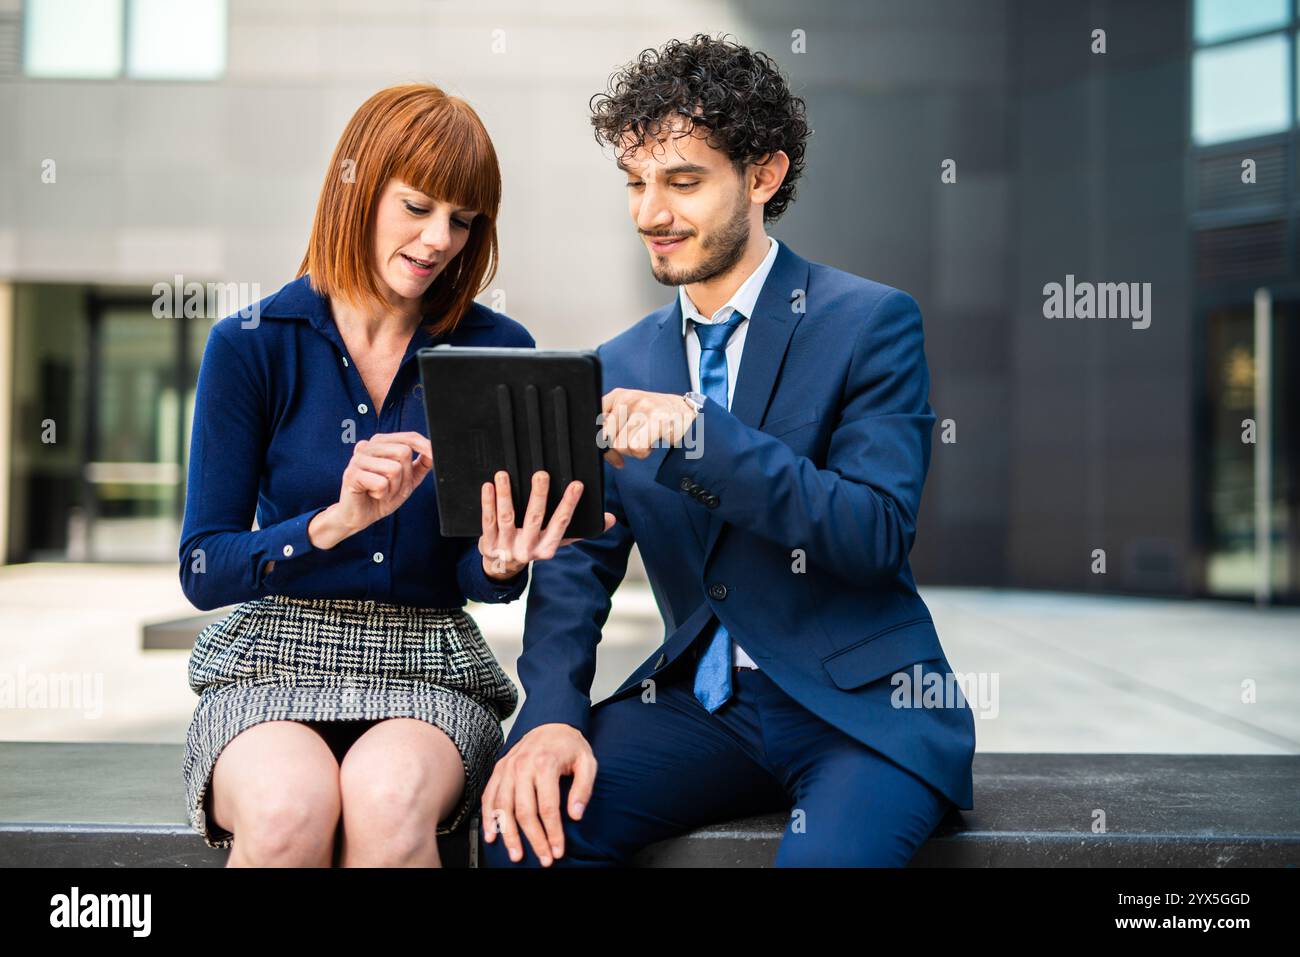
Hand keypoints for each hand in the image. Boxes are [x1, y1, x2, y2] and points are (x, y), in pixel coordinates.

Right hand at [331, 431, 432, 535]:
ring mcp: (358, 459)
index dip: (424, 445)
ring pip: (394, 469)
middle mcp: (368, 446)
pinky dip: (382, 494)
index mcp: (380, 443)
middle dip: (405, 476)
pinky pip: (381, 483)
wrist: (359, 516)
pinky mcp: (352, 474)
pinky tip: (372, 495)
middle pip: (403, 452)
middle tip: (392, 487)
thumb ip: (420, 465)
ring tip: (381, 492)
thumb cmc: (381, 495)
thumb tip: (434, 452)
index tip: (434, 455)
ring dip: (393, 488)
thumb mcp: (407, 480)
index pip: (408, 437)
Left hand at [478, 470, 615, 579]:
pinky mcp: (489, 543)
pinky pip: (488, 521)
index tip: (576, 485)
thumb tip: (610, 519)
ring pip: (508, 517)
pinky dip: (488, 503)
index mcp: (547, 548)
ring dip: (506, 495)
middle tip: (542, 474)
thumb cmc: (533, 547)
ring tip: (504, 475)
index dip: (569, 504)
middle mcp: (528, 549)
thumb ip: (581, 530)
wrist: (502, 568)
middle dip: (539, 496)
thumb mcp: (557, 542)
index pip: (561, 523)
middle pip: (534, 519)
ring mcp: (507, 546)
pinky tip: (489, 486)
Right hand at [481, 723, 596, 865]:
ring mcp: (508, 768)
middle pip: (524, 811)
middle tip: (542, 858)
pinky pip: (489, 796)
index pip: (548, 807)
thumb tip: (575, 814)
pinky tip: (492, 834)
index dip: (553, 832)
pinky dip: (488, 817)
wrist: (552, 723)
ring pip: (503, 807)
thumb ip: (584, 788)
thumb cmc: (569, 744)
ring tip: (515, 854)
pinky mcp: (499, 769)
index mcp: (545, 764)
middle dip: (533, 839)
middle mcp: (523, 766)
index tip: (557, 850)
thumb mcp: (587, 762)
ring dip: (508, 834)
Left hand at [599, 388, 696, 467]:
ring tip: (646, 439)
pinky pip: (636, 448)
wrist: (687, 414)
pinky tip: (652, 442)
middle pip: (606, 437)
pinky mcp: (656, 420)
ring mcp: (643, 408)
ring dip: (633, 450)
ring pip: (621, 445)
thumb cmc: (655, 417)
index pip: (595, 421)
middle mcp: (628, 399)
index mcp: (618, 395)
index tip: (608, 445)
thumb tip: (605, 453)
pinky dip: (643, 452)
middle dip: (618, 447)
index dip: (600, 439)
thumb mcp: (630, 413)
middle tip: (634, 442)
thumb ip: (612, 427)